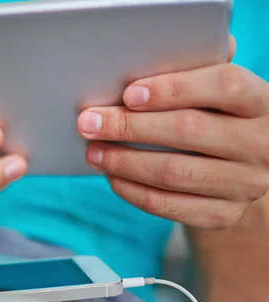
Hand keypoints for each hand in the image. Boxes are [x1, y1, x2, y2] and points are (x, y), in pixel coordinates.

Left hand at [77, 37, 268, 228]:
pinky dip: (133, 191)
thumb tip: (163, 46)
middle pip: (188, 131)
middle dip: (130, 126)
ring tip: (93, 151)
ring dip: (124, 162)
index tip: (128, 94)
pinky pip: (170, 206)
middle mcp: (261, 144)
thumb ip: (198, 70)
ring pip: (174, 173)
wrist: (241, 173)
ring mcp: (245, 184)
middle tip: (89, 123)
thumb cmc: (218, 120)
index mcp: (262, 102)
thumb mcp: (218, 95)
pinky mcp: (224, 215)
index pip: (224, 86)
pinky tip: (112, 177)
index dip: (174, 88)